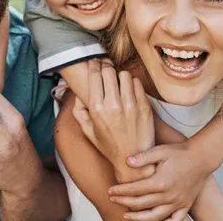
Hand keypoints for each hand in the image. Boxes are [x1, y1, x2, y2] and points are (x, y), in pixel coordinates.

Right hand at [72, 59, 154, 180]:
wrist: (132, 159)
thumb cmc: (109, 146)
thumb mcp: (88, 131)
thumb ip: (79, 112)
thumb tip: (77, 96)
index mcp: (97, 109)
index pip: (95, 75)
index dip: (94, 65)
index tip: (95, 63)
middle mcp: (113, 105)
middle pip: (109, 71)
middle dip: (106, 67)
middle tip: (106, 68)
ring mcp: (130, 105)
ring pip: (124, 74)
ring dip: (120, 76)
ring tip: (119, 82)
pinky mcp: (144, 106)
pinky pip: (137, 83)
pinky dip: (132, 83)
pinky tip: (130, 90)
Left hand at [107, 140, 212, 220]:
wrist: (202, 157)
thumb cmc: (180, 152)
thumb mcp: (160, 151)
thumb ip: (143, 157)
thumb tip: (127, 161)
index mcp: (160, 182)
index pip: (135, 190)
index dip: (120, 191)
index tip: (110, 190)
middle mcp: (168, 195)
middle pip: (141, 204)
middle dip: (124, 202)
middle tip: (112, 199)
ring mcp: (177, 202)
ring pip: (155, 216)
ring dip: (138, 218)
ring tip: (126, 216)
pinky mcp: (185, 205)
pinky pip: (175, 220)